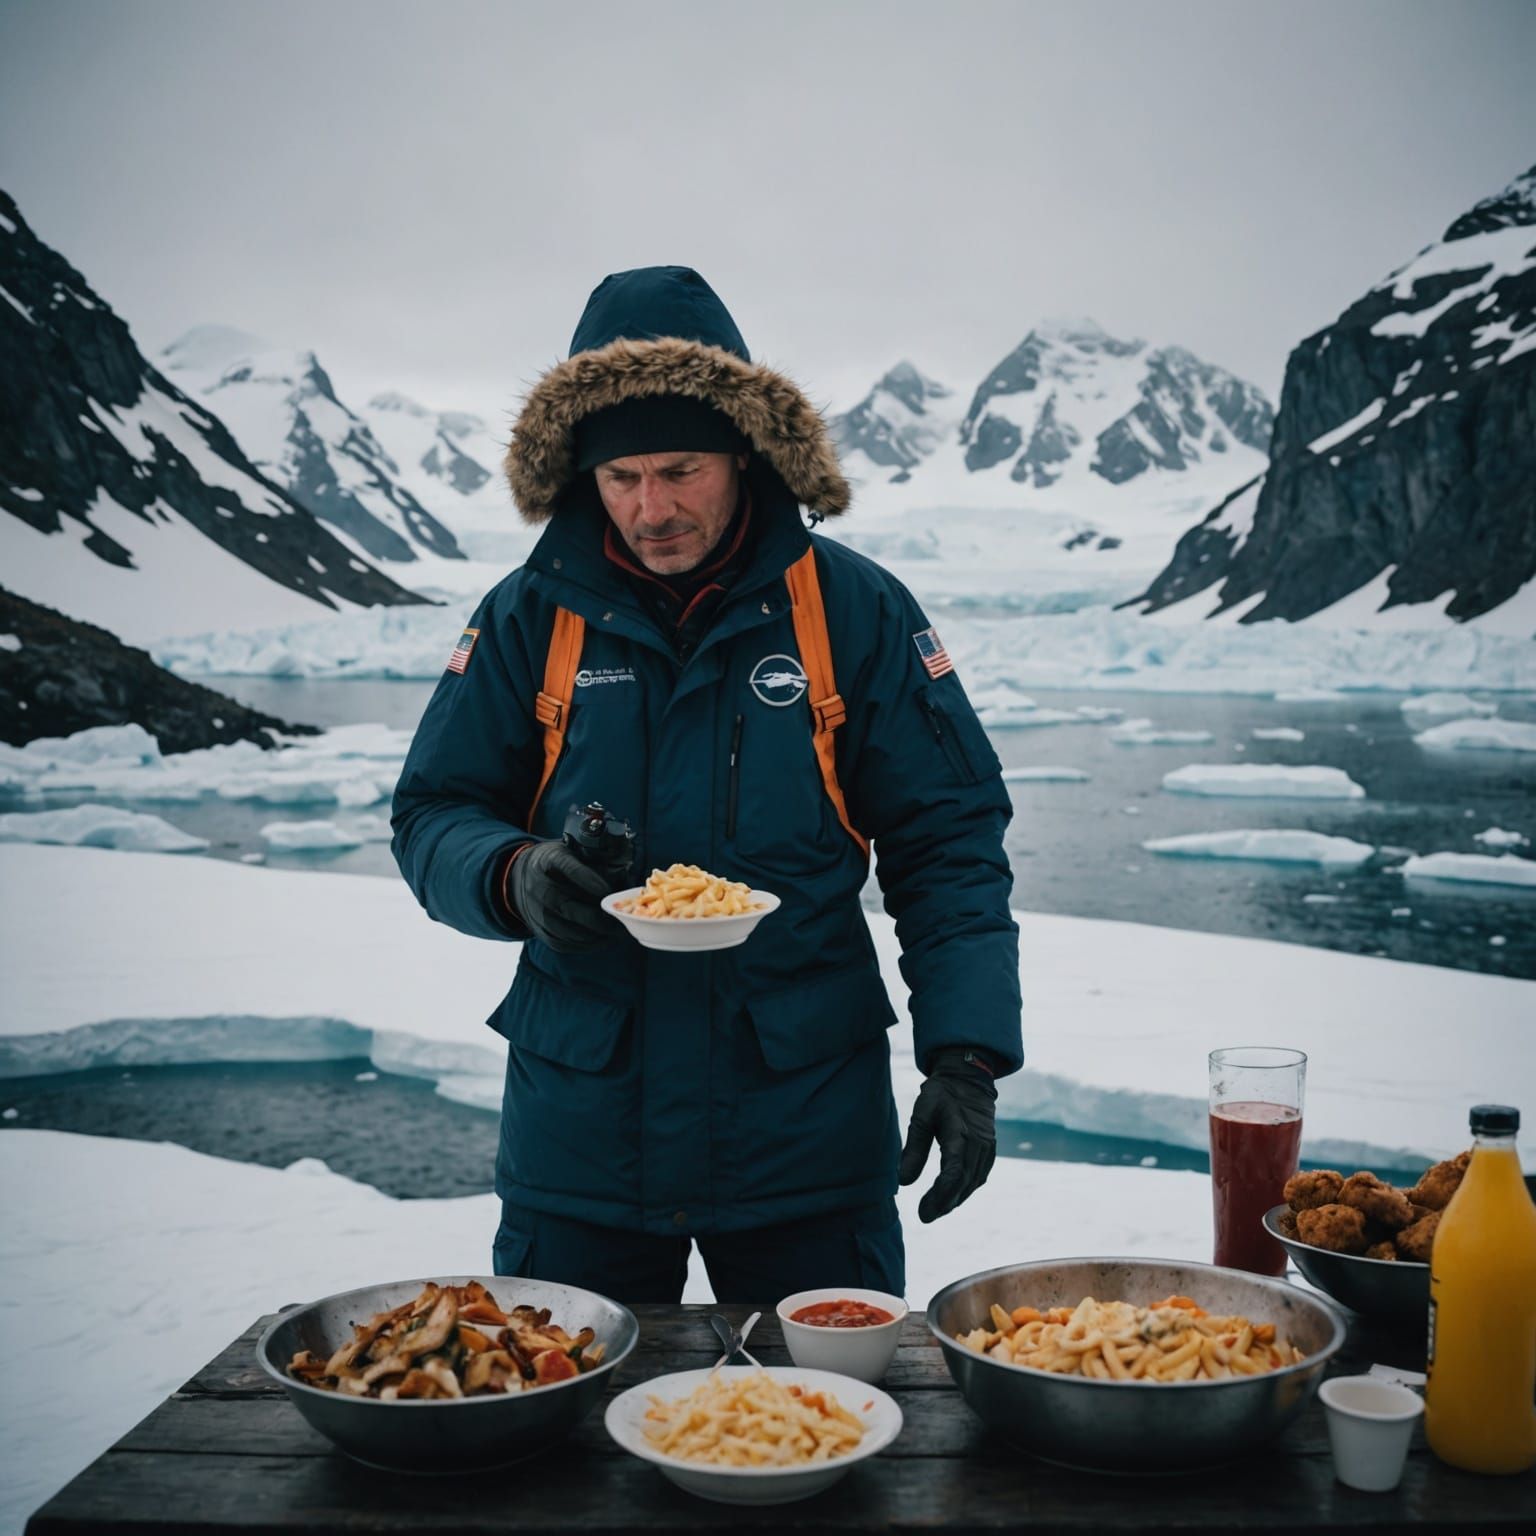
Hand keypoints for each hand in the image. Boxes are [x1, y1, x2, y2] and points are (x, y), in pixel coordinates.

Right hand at [503, 839, 614, 952]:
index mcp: (550, 861)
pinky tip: (602, 938)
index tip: (608, 891)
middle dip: (601, 917)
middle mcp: (541, 889)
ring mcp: (538, 912)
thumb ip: (590, 860)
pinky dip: (587, 944)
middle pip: (572, 908)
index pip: (570, 870)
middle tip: (621, 919)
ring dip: (597, 933)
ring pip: (572, 930)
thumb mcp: (568, 852)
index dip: (590, 881)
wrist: (519, 880)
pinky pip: (567, 943)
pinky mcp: (541, 932)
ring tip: (617, 931)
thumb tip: (623, 874)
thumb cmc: (554, 865)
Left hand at [898, 1047, 997, 1222]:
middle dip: (945, 1203)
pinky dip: (965, 1189)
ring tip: (935, 1209)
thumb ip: (914, 1148)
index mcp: (962, 1135)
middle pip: (964, 1184)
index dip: (939, 1198)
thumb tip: (903, 1181)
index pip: (953, 1175)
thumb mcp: (922, 1115)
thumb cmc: (941, 1094)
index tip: (923, 1213)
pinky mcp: (989, 1149)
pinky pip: (978, 1176)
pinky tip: (951, 1195)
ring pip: (973, 1183)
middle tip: (925, 1216)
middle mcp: (980, 1145)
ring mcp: (988, 1148)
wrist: (968, 1079)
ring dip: (955, 1199)